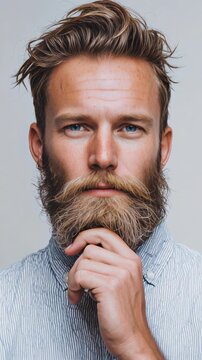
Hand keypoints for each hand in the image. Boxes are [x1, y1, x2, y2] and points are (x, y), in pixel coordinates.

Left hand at [65, 228, 162, 358]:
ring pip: (82, 262)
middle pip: (90, 249)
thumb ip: (108, 263)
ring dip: (73, 279)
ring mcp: (120, 274)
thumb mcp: (121, 280)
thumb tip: (80, 250)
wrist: (132, 339)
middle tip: (76, 283)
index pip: (105, 233)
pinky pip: (80, 276)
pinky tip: (77, 299)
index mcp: (132, 259)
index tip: (72, 249)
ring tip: (78, 293)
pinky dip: (73, 287)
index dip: (85, 237)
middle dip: (76, 266)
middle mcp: (128, 263)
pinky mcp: (109, 286)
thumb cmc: (122, 313)